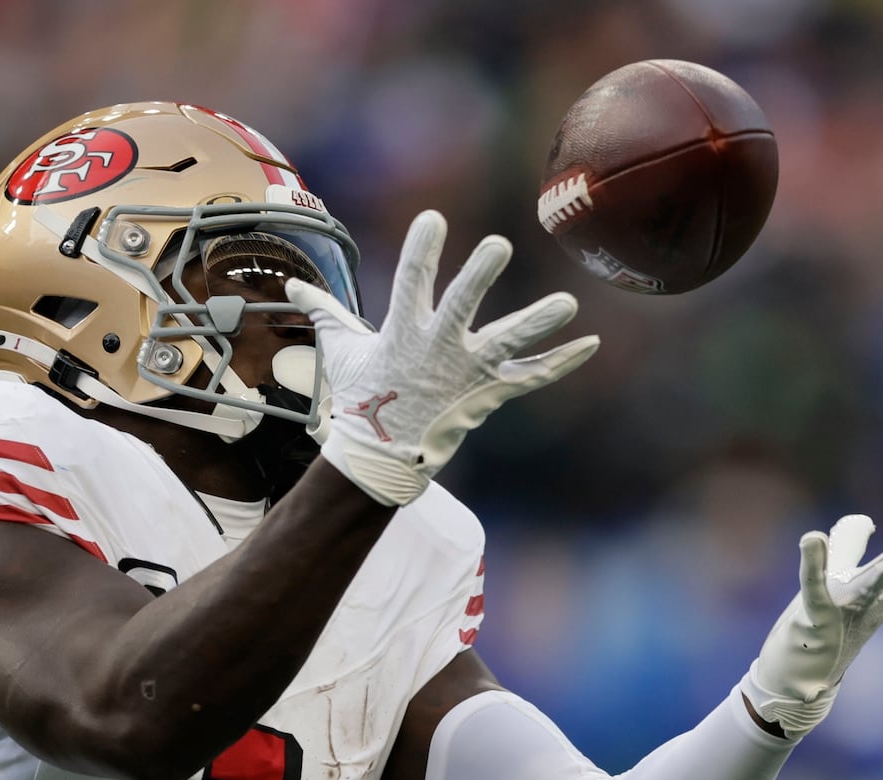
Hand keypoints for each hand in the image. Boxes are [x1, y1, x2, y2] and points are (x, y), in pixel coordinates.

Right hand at [285, 210, 598, 504]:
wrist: (384, 457)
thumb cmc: (364, 399)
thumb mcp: (342, 352)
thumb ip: (324, 312)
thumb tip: (292, 288)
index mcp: (402, 333)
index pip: (410, 283)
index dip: (421, 251)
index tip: (433, 219)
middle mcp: (437, 350)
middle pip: (460, 308)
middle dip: (479, 277)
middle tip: (499, 245)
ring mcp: (467, 373)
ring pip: (507, 345)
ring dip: (538, 324)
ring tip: (568, 302)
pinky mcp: (488, 394)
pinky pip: (530, 378)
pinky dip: (561, 363)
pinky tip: (590, 343)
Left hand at [741, 496, 882, 738]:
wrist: (794, 683)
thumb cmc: (821, 629)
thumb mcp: (836, 578)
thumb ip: (849, 547)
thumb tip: (864, 518)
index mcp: (882, 586)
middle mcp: (871, 598)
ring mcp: (844, 611)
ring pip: (872, 581)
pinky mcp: (811, 621)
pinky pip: (812, 589)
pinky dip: (813, 564)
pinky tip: (812, 538)